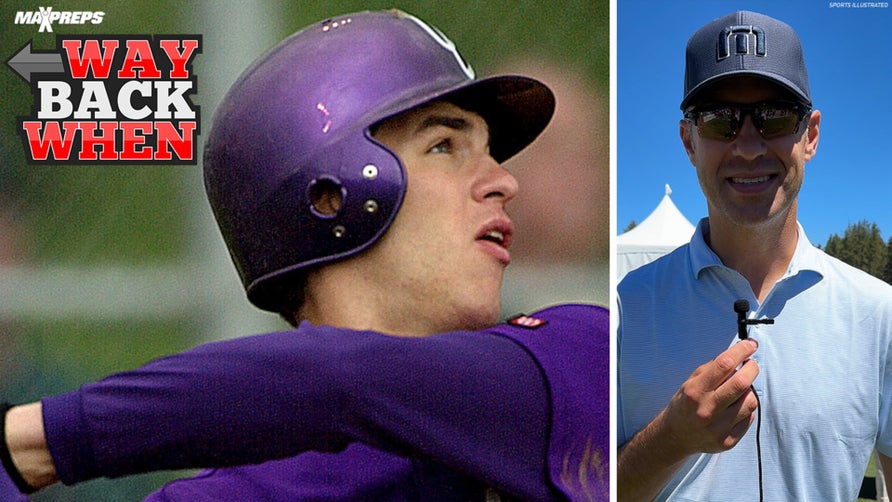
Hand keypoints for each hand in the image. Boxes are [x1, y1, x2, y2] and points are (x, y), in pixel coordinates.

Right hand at [658, 339, 759, 455]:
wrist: (677, 436)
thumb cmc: (685, 405)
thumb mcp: (691, 383)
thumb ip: (712, 370)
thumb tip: (739, 355)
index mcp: (695, 391)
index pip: (723, 365)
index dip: (741, 351)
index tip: (750, 344)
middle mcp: (706, 409)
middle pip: (741, 383)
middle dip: (752, 369)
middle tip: (751, 365)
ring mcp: (718, 428)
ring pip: (750, 402)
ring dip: (749, 391)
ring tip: (739, 391)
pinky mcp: (728, 441)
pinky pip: (749, 418)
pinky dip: (746, 409)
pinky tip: (736, 408)